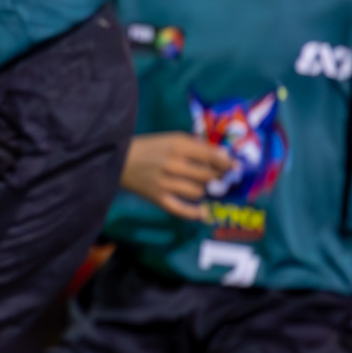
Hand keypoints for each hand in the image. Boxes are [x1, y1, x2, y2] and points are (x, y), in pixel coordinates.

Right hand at [121, 132, 235, 220]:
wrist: (117, 160)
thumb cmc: (148, 147)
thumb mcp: (171, 139)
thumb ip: (196, 146)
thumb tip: (224, 157)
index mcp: (176, 145)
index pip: (211, 156)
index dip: (227, 163)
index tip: (234, 168)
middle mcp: (173, 164)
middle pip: (208, 176)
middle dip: (216, 177)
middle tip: (217, 178)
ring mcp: (165, 183)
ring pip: (198, 192)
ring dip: (202, 190)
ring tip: (197, 186)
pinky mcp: (157, 198)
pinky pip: (180, 210)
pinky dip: (193, 213)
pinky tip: (202, 213)